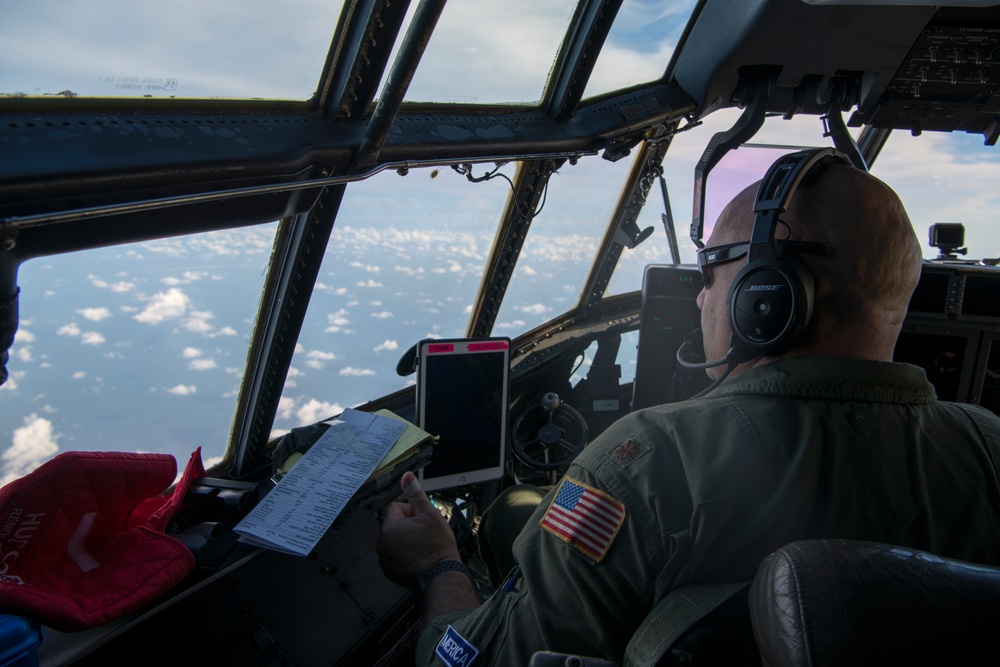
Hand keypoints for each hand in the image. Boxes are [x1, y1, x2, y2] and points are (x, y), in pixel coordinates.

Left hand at [376, 471, 460, 585]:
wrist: (442, 574)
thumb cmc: (437, 545)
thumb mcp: (429, 514)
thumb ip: (415, 494)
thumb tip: (406, 476)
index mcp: (390, 528)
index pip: (396, 508)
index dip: (411, 512)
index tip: (422, 520)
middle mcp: (382, 544)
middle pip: (394, 524)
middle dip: (408, 525)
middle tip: (424, 533)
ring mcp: (385, 559)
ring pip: (395, 539)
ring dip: (406, 539)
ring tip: (422, 545)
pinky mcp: (390, 571)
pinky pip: (395, 554)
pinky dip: (404, 554)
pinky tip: (418, 556)